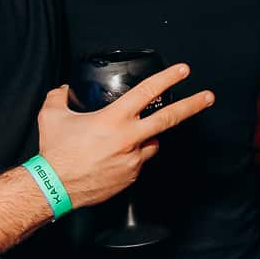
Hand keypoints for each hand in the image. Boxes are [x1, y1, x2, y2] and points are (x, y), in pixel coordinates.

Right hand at [36, 65, 213, 209]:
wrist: (53, 187)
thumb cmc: (55, 153)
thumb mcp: (52, 116)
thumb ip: (60, 97)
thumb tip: (64, 90)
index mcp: (113, 119)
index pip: (146, 92)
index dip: (167, 78)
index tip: (183, 70)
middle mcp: (128, 138)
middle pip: (168, 119)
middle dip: (191, 106)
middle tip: (208, 97)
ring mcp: (132, 159)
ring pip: (151, 143)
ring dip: (146, 137)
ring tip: (123, 139)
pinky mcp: (131, 177)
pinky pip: (139, 161)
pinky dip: (132, 156)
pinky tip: (112, 158)